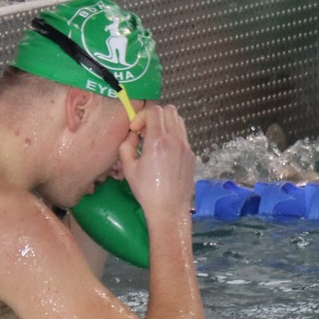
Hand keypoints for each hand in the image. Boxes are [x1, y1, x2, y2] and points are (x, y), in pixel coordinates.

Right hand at [117, 104, 195, 224]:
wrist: (169, 208)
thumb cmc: (146, 190)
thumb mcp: (128, 168)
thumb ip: (126, 145)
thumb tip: (133, 135)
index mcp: (158, 141)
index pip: (154, 110)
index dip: (141, 116)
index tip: (135, 130)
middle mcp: (175, 139)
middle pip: (169, 110)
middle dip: (154, 116)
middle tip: (145, 131)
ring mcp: (186, 146)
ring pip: (179, 120)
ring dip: (165, 124)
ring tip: (155, 140)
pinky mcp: (192, 154)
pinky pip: (183, 135)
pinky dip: (173, 135)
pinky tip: (165, 152)